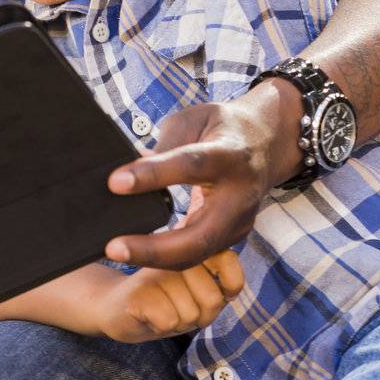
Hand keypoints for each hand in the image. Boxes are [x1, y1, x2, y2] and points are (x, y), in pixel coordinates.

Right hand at [95, 249, 243, 342]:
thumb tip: (229, 293)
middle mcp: (174, 254)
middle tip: (177, 306)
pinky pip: (170, 321)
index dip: (227, 288)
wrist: (115, 308)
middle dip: (199, 315)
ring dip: (178, 322)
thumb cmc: (163, 302)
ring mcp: (155, 271)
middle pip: (213, 300)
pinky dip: (161, 326)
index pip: (228, 261)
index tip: (205, 294)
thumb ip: (217, 286)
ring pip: (191, 314)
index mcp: (191, 249)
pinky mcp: (139, 292)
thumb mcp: (196, 293)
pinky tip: (148, 315)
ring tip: (160, 309)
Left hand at [105, 84, 303, 269]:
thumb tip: (131, 173)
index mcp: (229, 155)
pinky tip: (137, 254)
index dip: (153, 175)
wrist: (265, 143)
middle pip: (199, 235)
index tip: (115, 183)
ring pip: (197, 253)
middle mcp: (240, 195)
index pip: (190, 166)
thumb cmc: (221, 127)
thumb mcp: (193, 121)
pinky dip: (166, 258)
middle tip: (113, 248)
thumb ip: (165, 146)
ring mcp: (240, 222)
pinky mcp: (233, 237)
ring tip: (115, 252)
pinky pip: (197, 254)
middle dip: (154, 248)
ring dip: (154, 259)